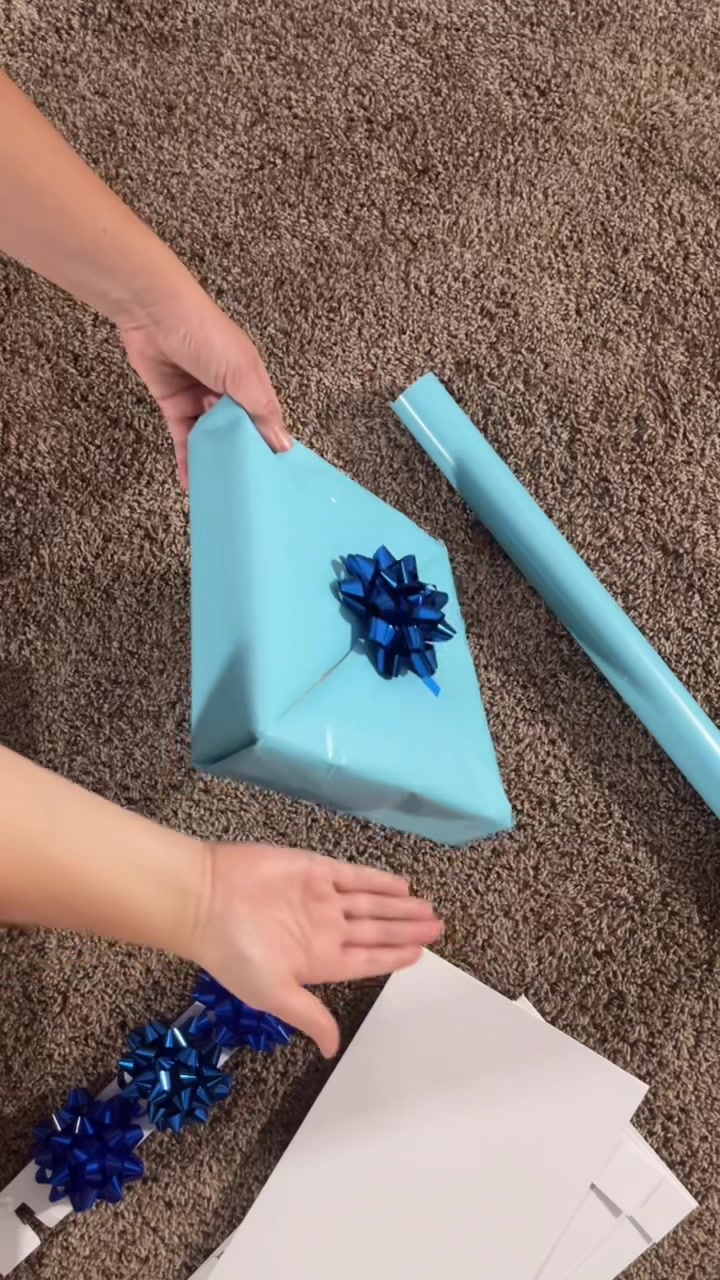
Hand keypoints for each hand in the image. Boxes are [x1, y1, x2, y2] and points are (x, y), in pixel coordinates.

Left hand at [120, 282, 291, 486]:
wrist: (154, 313)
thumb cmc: (206, 335)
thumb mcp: (242, 373)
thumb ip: (261, 410)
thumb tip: (283, 445)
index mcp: (251, 382)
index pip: (266, 422)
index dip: (269, 447)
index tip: (273, 477)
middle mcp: (228, 393)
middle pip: (237, 434)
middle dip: (240, 460)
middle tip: (246, 494)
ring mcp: (200, 401)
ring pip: (210, 440)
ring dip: (212, 463)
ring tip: (219, 494)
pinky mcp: (174, 407)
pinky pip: (183, 439)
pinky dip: (186, 460)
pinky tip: (191, 484)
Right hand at [191, 842, 443, 1056]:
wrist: (205, 900)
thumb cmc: (234, 952)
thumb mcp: (274, 994)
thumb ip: (309, 1016)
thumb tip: (332, 1050)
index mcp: (317, 961)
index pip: (366, 960)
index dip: (394, 957)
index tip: (420, 954)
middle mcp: (323, 929)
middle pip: (376, 930)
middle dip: (407, 929)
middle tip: (439, 927)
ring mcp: (321, 898)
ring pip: (371, 903)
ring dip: (400, 906)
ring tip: (428, 909)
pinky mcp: (315, 870)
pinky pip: (354, 876)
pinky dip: (379, 881)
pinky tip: (401, 885)